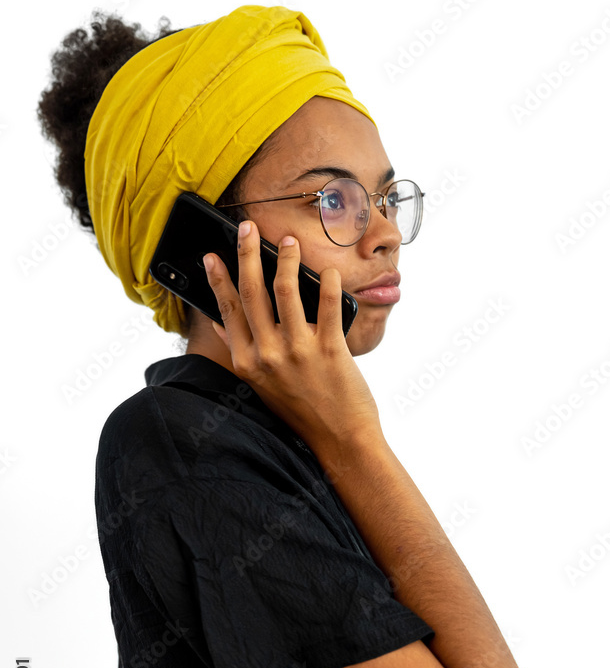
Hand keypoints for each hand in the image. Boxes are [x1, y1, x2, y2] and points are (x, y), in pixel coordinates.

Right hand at [202, 220, 381, 450]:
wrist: (339, 440)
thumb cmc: (301, 410)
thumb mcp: (260, 384)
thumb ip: (240, 351)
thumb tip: (220, 321)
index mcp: (248, 362)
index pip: (227, 309)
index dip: (219, 278)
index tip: (212, 254)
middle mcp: (268, 354)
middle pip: (251, 291)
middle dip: (247, 253)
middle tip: (248, 228)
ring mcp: (298, 351)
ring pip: (285, 290)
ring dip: (286, 259)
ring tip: (289, 242)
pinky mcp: (329, 349)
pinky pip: (326, 305)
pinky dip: (327, 282)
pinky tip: (327, 271)